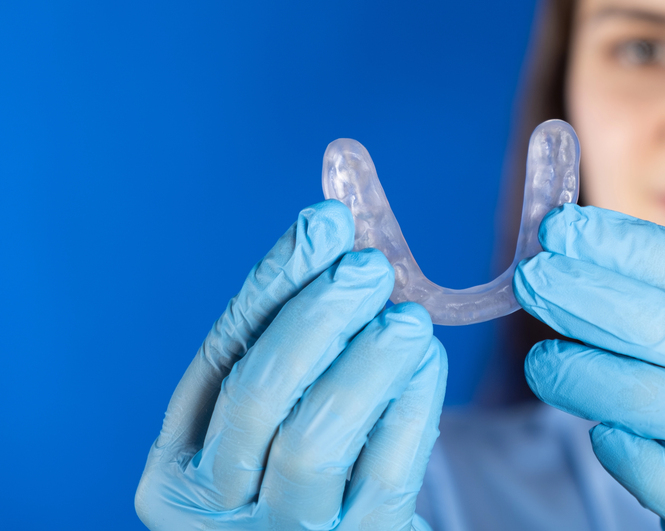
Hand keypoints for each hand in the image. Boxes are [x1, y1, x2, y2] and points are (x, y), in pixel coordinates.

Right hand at [135, 200, 446, 529]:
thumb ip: (284, 340)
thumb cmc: (307, 479)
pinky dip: (408, 407)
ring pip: (313, 437)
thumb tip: (329, 232)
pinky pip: (385, 474)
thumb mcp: (272, 422)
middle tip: (369, 267)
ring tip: (409, 317)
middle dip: (316, 317)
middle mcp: (214, 510)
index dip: (276, 284)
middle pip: (259, 394)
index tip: (325, 224)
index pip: (222, 355)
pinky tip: (425, 363)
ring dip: (366, 361)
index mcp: (178, 469)